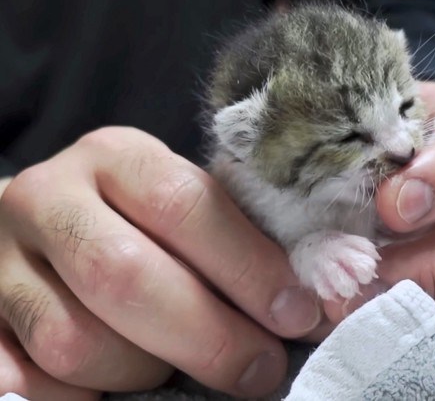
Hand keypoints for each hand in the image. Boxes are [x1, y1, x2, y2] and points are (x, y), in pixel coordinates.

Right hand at [0, 128, 322, 398]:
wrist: (44, 224)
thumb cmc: (135, 221)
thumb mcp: (180, 206)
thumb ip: (234, 241)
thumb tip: (305, 309)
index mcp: (115, 157)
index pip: (186, 207)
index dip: (248, 269)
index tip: (296, 316)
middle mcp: (48, 199)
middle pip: (127, 278)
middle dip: (209, 338)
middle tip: (260, 369)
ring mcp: (0, 262)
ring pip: (76, 342)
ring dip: (143, 371)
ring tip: (172, 366)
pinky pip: (29, 383)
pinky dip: (82, 398)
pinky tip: (113, 386)